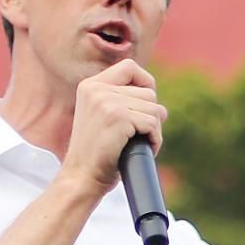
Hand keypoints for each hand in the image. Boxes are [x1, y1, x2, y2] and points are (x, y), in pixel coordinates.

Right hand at [65, 60, 167, 192]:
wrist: (81, 177)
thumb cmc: (97, 155)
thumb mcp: (102, 121)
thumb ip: (123, 105)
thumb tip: (162, 109)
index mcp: (90, 86)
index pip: (129, 67)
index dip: (146, 83)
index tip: (146, 104)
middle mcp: (97, 89)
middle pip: (148, 92)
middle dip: (152, 115)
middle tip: (142, 135)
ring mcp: (106, 102)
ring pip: (154, 107)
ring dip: (154, 129)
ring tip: (140, 143)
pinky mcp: (118, 117)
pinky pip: (152, 123)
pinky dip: (155, 140)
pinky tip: (143, 149)